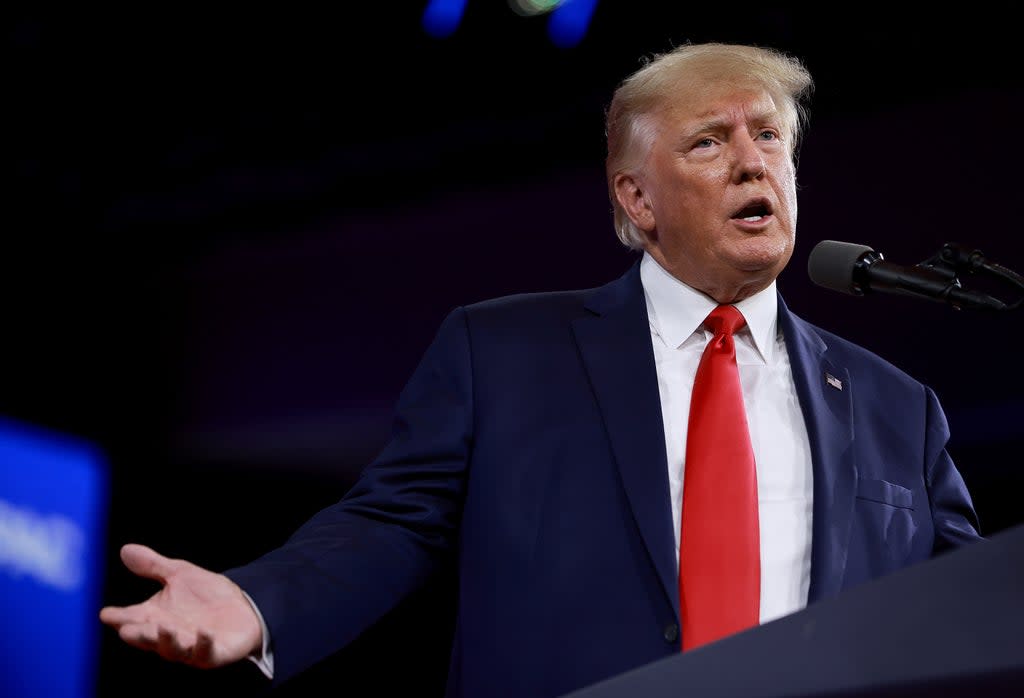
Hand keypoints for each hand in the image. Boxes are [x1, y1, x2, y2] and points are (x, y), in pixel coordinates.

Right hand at [99, 543, 262, 667]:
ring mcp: (190, 646)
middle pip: (149, 638)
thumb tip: (125, 549)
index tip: (106, 614)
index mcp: (156, 617)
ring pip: (173, 649)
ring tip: (164, 627)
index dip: (119, 618)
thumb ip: (153, 566)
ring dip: (167, 640)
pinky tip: (203, 633)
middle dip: (139, 635)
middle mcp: (169, 635)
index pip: (132, 618)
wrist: (244, 607)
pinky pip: (207, 652)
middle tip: (127, 630)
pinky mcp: (213, 653)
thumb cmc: (207, 595)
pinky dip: (203, 643)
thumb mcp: (179, 575)